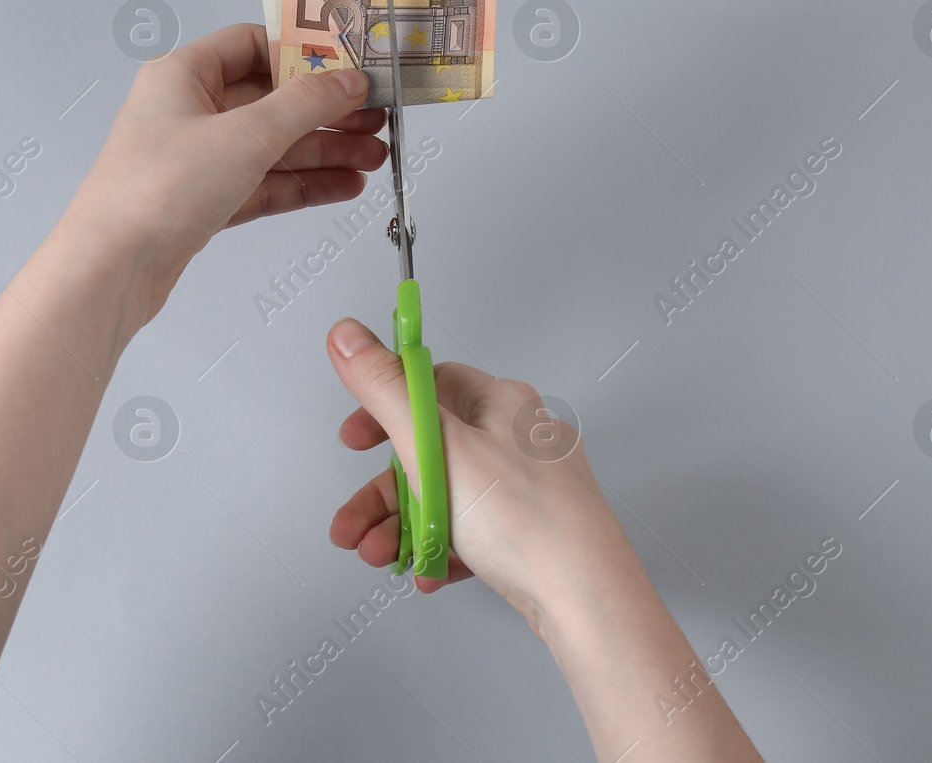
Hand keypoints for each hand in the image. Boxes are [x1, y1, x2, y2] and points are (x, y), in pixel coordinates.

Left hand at [64, 24, 386, 323]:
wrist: (113, 268)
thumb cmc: (156, 190)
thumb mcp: (246, 134)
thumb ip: (305, 104)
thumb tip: (346, 81)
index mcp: (183, 75)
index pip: (253, 44)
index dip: (305, 52)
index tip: (350, 64)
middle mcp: (187, 112)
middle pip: (271, 99)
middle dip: (326, 110)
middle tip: (376, 117)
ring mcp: (196, 159)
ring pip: (272, 146)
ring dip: (324, 150)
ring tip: (374, 156)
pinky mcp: (204, 202)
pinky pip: (264, 183)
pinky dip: (303, 183)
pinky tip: (343, 185)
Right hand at [324, 317, 624, 629]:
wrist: (584, 598)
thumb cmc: (524, 519)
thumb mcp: (437, 446)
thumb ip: (384, 389)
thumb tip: (346, 334)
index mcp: (501, 402)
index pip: (430, 384)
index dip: (384, 409)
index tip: (354, 440)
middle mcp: (517, 438)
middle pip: (430, 452)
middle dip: (381, 494)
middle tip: (351, 524)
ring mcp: (528, 487)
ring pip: (447, 497)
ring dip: (403, 527)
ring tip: (378, 557)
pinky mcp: (531, 531)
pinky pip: (473, 531)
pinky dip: (442, 549)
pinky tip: (425, 572)